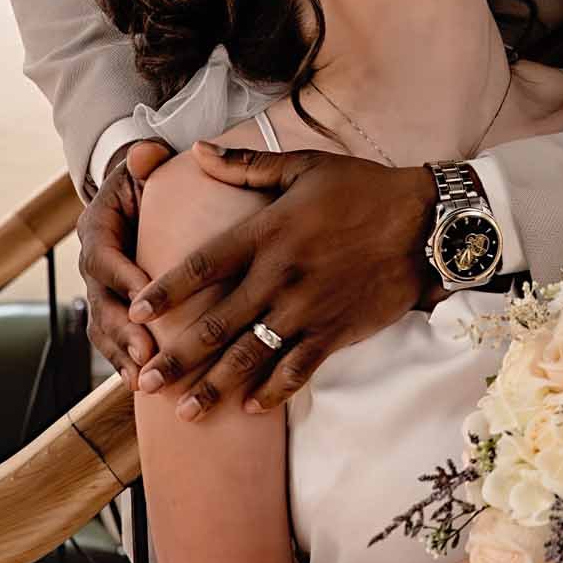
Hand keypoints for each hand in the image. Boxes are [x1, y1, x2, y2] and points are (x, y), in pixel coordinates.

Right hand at [77, 139, 173, 384]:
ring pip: (102, 327)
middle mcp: (92, 262)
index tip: (146, 299)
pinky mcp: (112, 308)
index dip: (123, 278)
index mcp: (97, 228)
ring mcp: (99, 289)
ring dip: (121, 355)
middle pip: (99, 302)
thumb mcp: (146, 166)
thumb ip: (147, 161)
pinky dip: (124, 362)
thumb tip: (146, 155)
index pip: (104, 255)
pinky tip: (140, 384)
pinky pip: (112, 340)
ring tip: (143, 379)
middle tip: (147, 353)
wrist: (137, 198)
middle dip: (122, 330)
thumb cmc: (148, 182)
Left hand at [130, 146, 438, 418]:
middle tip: (144, 383)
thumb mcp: (305, 166)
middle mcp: (281, 276)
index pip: (203, 266)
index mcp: (267, 233)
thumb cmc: (364, 190)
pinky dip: (274, 392)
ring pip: (252, 355)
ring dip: (215, 386)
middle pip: (217, 323)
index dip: (166, 291)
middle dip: (178, 357)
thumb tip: (199, 151)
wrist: (426, 223)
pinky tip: (250, 408)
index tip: (136, 313)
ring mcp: (309, 309)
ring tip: (185, 411)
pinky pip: (299, 369)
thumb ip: (246, 166)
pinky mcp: (336, 331)